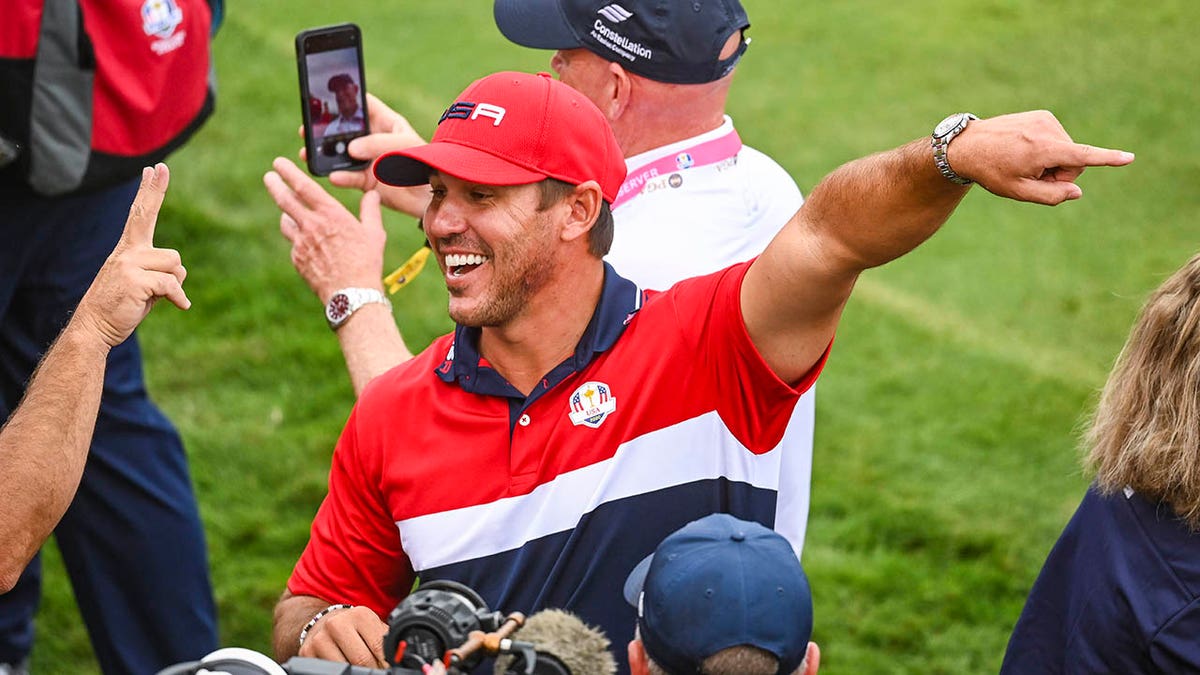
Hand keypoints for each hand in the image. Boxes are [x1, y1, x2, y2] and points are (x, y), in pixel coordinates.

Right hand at [74, 164, 188, 347]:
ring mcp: (129, 263)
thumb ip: (159, 273)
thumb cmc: (122, 307)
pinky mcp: (136, 280)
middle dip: (155, 190)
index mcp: (128, 249)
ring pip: (176, 264)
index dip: (150, 191)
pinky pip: (173, 284)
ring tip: (156, 296)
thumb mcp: (144, 286)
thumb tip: (179, 272)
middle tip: (160, 166)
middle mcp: (127, 251)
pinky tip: (177, 307)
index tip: (154, 169)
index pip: (141, 214)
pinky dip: (178, 298)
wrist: (94, 327)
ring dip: (175, 284)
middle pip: (147, 215)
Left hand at [264, 157, 386, 302]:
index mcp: (330, 214)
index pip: (304, 186)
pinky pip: (293, 243)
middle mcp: (311, 226)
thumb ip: (371, 210)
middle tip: (269, 177)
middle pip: (284, 200)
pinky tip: (307, 243)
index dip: (289, 172)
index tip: (279, 163)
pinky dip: (297, 239)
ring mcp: (301, 244)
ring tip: (290, 213)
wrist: (351, 294)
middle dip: (275, 185)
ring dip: (287, 214)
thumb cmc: (366, 262)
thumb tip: (372, 195)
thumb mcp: (374, 233)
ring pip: (285, 222)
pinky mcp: (297, 259)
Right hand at [298, 93, 431, 217]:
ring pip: (342, 154)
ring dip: (325, 153)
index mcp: (386, 123)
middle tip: (307, 127)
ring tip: (307, 152)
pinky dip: (340, 177)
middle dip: (326, 128)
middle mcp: (374, 140)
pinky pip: (350, 177)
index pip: (363, 104)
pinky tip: (332, 175)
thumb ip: (378, 143)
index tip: (326, 93)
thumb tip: (351, 148)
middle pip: (346, 130)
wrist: (434, 195)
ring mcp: (369, 160)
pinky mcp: (368, 181)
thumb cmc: (425, 162)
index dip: (346, 97)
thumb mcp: (405, 145)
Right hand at [299, 605, 388, 668]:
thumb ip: (385, 640)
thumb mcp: (371, 627)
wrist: (323, 622)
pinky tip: (344, 668)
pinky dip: (340, 671)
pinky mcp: (307, 652)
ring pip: (344, 668)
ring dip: (356, 672)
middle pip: (362, 660)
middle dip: (372, 669)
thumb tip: (400, 657)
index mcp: (359, 615)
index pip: (378, 647)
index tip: (388, 669)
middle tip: (376, 671)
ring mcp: (320, 638)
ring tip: (361, 669)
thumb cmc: (354, 628)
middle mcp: (337, 624)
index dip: (385, 663)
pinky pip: (328, 670)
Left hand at [952, 110, 1134, 204]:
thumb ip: (1050, 196)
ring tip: (1022, 162)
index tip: (1129, 158)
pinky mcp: (1042, 115)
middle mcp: (1047, 129)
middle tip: (1030, 177)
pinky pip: (1057, 140)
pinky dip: (1047, 150)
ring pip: (1067, 151)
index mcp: (1042, 149)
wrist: (967, 145)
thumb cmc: (990, 171)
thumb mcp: (1017, 191)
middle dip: (1059, 174)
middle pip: (1074, 162)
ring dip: (1051, 162)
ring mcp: (1045, 119)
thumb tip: (1076, 192)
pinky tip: (1023, 151)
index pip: (1081, 156)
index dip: (1107, 159)